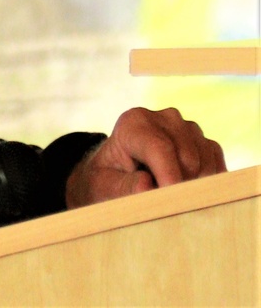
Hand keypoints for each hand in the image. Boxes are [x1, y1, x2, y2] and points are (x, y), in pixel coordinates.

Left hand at [66, 106, 225, 207]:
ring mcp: (188, 128)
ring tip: (168, 193)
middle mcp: (164, 118)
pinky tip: (185, 190)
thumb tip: (148, 186)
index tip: (172, 203)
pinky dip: (207, 185)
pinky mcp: (205, 143)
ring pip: (206, 166)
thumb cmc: (109, 179)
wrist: (121, 171)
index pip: (159, 149)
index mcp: (134, 122)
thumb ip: (124, 186)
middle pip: (187, 161)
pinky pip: (218, 168)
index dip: (169, 178)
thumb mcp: (105, 185)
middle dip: (180, 188)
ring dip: (194, 188)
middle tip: (163, 204)